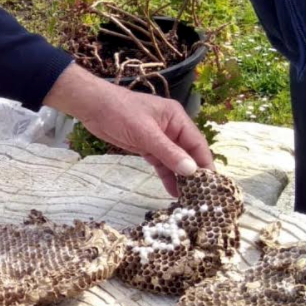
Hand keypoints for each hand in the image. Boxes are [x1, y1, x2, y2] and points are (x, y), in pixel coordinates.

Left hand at [45, 64, 214, 195]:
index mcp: (177, 118)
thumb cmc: (120, 112)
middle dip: (195, 173)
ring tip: (189, 198)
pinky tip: (173, 190)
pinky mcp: (146, 146)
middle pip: (188, 153)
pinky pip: (161, 163)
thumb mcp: (146, 133)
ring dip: (181, 177)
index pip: (197, 144)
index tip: (213, 184)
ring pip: (175, 160)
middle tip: (202, 196)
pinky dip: (167, 175)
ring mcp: (159, 138)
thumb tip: (192, 170)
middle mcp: (172, 128)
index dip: (205, 163)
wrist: (92, 107)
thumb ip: (168, 152)